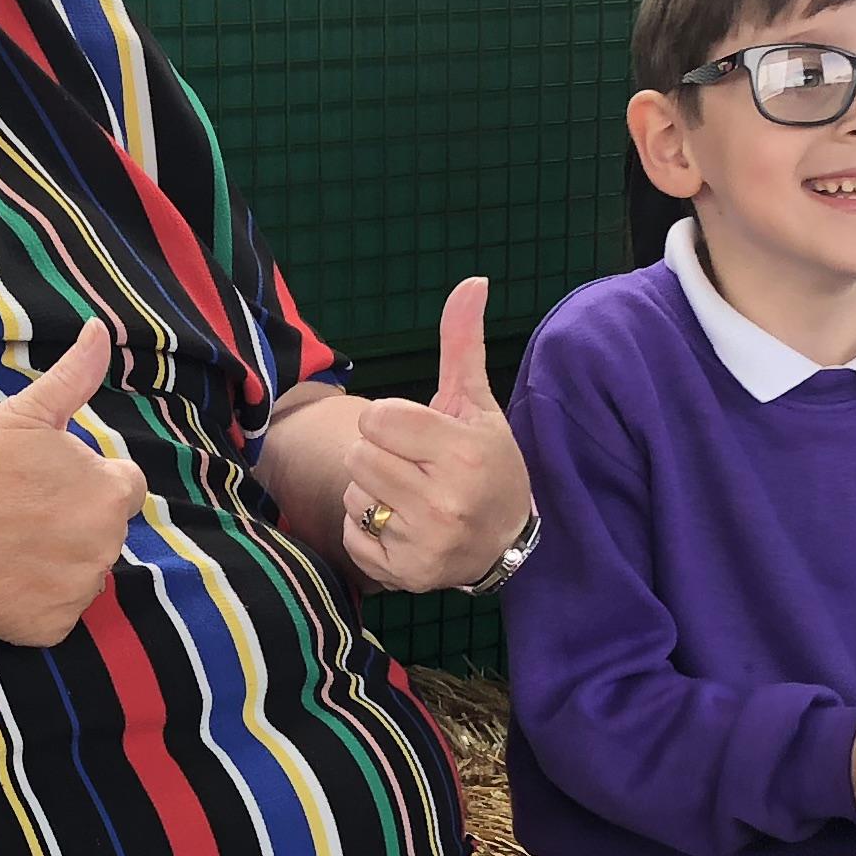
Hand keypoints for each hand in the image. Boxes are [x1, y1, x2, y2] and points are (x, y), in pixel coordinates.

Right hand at [0, 319, 146, 643]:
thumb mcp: (24, 413)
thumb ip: (75, 377)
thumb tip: (100, 330)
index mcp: (112, 492)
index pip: (124, 485)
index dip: (83, 480)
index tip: (39, 481)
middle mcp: (110, 546)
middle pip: (101, 530)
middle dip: (69, 520)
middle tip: (12, 510)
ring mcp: (82, 592)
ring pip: (80, 572)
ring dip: (53, 560)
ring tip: (0, 541)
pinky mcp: (53, 628)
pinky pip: (54, 611)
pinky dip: (31, 600)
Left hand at [344, 276, 536, 589]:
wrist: (503, 540)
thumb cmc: (487, 463)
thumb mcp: (477, 405)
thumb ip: (462, 345)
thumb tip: (472, 281)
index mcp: (464, 454)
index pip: (377, 418)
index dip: (392, 421)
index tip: (419, 435)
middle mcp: (446, 502)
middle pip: (360, 455)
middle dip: (381, 455)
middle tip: (415, 467)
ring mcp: (425, 543)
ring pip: (354, 494)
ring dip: (373, 492)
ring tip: (411, 497)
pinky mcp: (406, 574)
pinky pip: (352, 535)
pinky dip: (368, 530)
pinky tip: (404, 527)